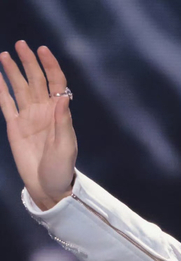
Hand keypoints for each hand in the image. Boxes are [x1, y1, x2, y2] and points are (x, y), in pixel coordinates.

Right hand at [0, 41, 76, 209]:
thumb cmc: (61, 170)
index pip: (55, 83)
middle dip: (29, 62)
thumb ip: (63, 121)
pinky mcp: (15, 126)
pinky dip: (1, 89)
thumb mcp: (66, 147)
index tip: (42, 50)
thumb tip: (63, 95)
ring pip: (20, 88)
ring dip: (13, 71)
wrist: (48, 188)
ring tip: (5, 55)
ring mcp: (28, 117)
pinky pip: (6, 103)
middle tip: (21, 44)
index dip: (50, 66)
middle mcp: (43, 111)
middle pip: (36, 80)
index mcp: (58, 114)